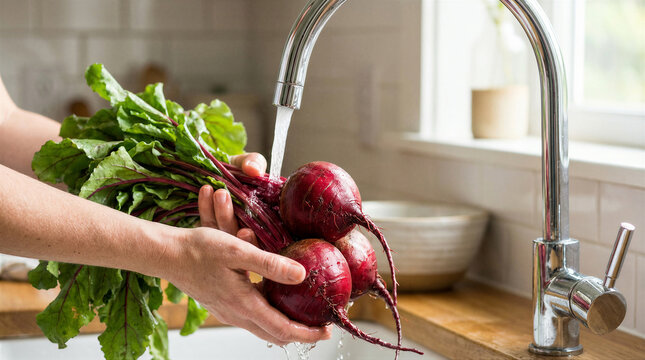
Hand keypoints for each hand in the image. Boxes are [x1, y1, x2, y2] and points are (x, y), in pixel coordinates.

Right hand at [175, 152, 331, 344]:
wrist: (165, 254)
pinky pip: (251, 318)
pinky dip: (268, 316)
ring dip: (284, 324)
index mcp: (244, 304)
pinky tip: (273, 301)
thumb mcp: (237, 252)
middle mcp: (236, 313)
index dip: (308, 332)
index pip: (284, 329)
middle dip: (300, 333)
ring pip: (262, 327)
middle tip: (319, 325)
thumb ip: (270, 264)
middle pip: (274, 334)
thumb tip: (301, 274)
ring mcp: (227, 311)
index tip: (327, 329)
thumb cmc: (197, 250)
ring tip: (302, 315)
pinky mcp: (221, 305)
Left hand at [197, 152, 266, 237]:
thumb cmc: (244, 168)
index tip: (245, 232)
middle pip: (238, 238)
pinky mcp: (212, 225)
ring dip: (217, 212)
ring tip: (215, 191)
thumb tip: (254, 170)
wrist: (224, 167)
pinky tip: (205, 191)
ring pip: (221, 230)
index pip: (260, 241)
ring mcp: (228, 229)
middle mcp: (248, 229)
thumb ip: (256, 163)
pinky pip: (207, 220)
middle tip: (223, 197)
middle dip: (229, 219)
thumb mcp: (252, 162)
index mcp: (265, 223)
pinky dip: (205, 206)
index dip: (252, 241)